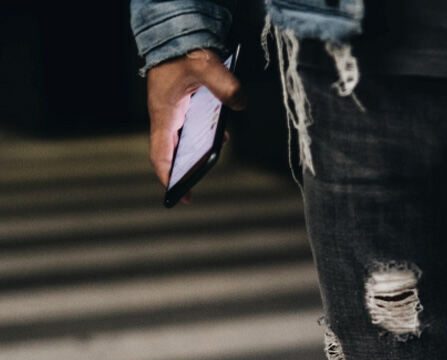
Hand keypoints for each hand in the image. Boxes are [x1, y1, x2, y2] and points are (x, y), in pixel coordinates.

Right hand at [146, 48, 245, 202]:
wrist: (176, 33)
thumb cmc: (184, 51)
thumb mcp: (207, 66)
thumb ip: (226, 85)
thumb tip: (241, 105)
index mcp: (165, 113)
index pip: (161, 153)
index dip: (168, 176)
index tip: (179, 193)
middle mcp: (167, 116)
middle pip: (170, 152)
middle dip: (181, 172)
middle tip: (191, 191)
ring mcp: (174, 111)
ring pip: (182, 140)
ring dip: (194, 154)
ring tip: (206, 168)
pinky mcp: (183, 105)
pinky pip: (191, 127)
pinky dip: (204, 136)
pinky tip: (221, 138)